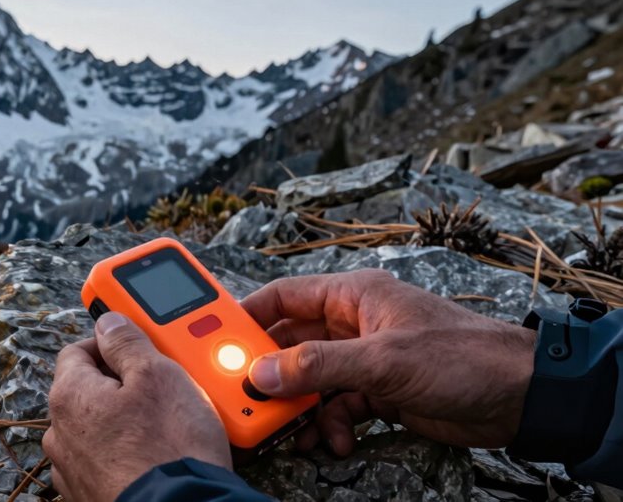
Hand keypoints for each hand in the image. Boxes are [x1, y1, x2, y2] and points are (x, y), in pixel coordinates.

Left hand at [44, 312, 231, 501]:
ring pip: (98, 428)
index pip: (78, 350)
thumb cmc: (169, 448)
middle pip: (88, 390)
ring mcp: (74, 469)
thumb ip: (128, 342)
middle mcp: (61, 434)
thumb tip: (109, 322)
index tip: (137, 345)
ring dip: (125, 420)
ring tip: (166, 424)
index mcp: (70, 396)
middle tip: (162, 385)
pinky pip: (107, 460)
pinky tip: (156, 455)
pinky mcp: (92, 495)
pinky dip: (126, 453)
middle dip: (123, 383)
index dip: (111, 343)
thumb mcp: (157, 374)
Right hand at [243, 269, 536, 453]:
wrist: (519, 397)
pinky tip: (335, 441)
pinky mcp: (378, 392)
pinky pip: (336, 407)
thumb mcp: (381, 360)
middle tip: (248, 398)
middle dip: (271, 374)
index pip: (283, 297)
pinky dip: (329, 425)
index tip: (217, 340)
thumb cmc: (461, 355)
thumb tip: (261, 374)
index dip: (247, 315)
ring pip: (311, 382)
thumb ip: (317, 366)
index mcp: (352, 296)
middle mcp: (353, 324)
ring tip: (296, 431)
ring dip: (300, 408)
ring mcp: (364, 360)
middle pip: (291, 345)